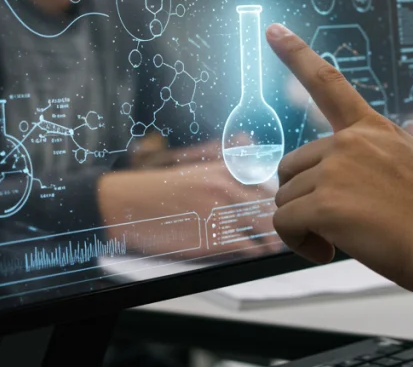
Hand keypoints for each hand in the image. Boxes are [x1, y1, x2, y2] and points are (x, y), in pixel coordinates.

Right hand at [98, 161, 276, 257]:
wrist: (127, 204)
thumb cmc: (159, 188)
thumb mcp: (196, 167)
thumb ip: (226, 165)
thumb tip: (253, 159)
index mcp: (224, 169)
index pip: (266, 183)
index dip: (277, 196)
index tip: (281, 205)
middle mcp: (227, 187)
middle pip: (269, 205)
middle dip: (279, 218)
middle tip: (286, 228)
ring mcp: (221, 213)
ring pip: (263, 227)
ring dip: (273, 238)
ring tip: (275, 246)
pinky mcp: (212, 237)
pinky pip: (247, 247)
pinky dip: (256, 251)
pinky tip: (256, 253)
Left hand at [266, 23, 412, 292]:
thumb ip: (377, 162)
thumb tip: (350, 183)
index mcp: (374, 129)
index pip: (328, 82)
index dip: (296, 54)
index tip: (274, 30)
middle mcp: (350, 142)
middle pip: (292, 167)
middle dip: (306, 198)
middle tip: (337, 225)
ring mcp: (335, 169)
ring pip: (287, 198)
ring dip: (305, 225)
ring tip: (341, 240)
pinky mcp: (324, 203)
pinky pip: (285, 223)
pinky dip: (299, 243)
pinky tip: (327, 251)